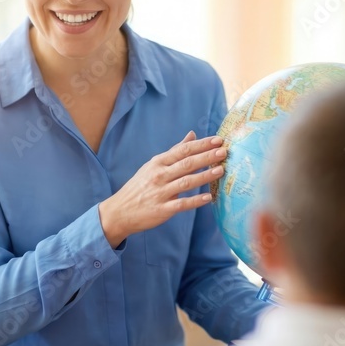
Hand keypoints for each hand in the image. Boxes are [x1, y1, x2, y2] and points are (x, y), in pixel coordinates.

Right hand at [98, 131, 225, 246]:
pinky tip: (208, 198)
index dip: (201, 145)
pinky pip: (181, 204)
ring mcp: (161, 193)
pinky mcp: (162, 210)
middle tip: (224, 152)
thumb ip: (174, 151)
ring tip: (221, 170)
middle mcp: (160, 175)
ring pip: (186, 182)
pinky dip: (195, 201)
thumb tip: (192, 134)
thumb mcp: (154, 165)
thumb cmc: (140, 186)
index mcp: (158, 162)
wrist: (120, 211)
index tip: (218, 140)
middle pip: (187, 164)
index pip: (183, 150)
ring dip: (204, 176)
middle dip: (207, 157)